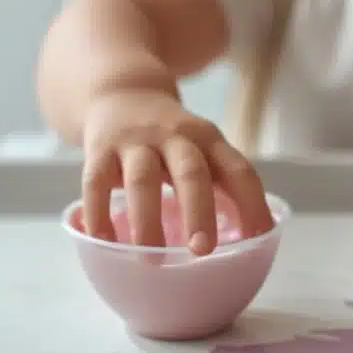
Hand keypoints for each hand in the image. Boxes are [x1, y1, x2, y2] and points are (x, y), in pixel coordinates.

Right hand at [80, 88, 269, 252]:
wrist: (120, 93)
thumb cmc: (170, 138)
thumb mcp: (200, 146)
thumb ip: (219, 182)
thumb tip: (246, 241)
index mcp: (208, 139)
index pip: (238, 169)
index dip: (252, 203)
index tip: (257, 239)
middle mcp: (174, 136)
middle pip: (191, 172)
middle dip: (199, 211)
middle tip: (202, 250)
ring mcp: (135, 141)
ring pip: (143, 179)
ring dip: (147, 219)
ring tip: (151, 259)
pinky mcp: (100, 149)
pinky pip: (96, 181)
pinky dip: (98, 212)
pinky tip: (103, 240)